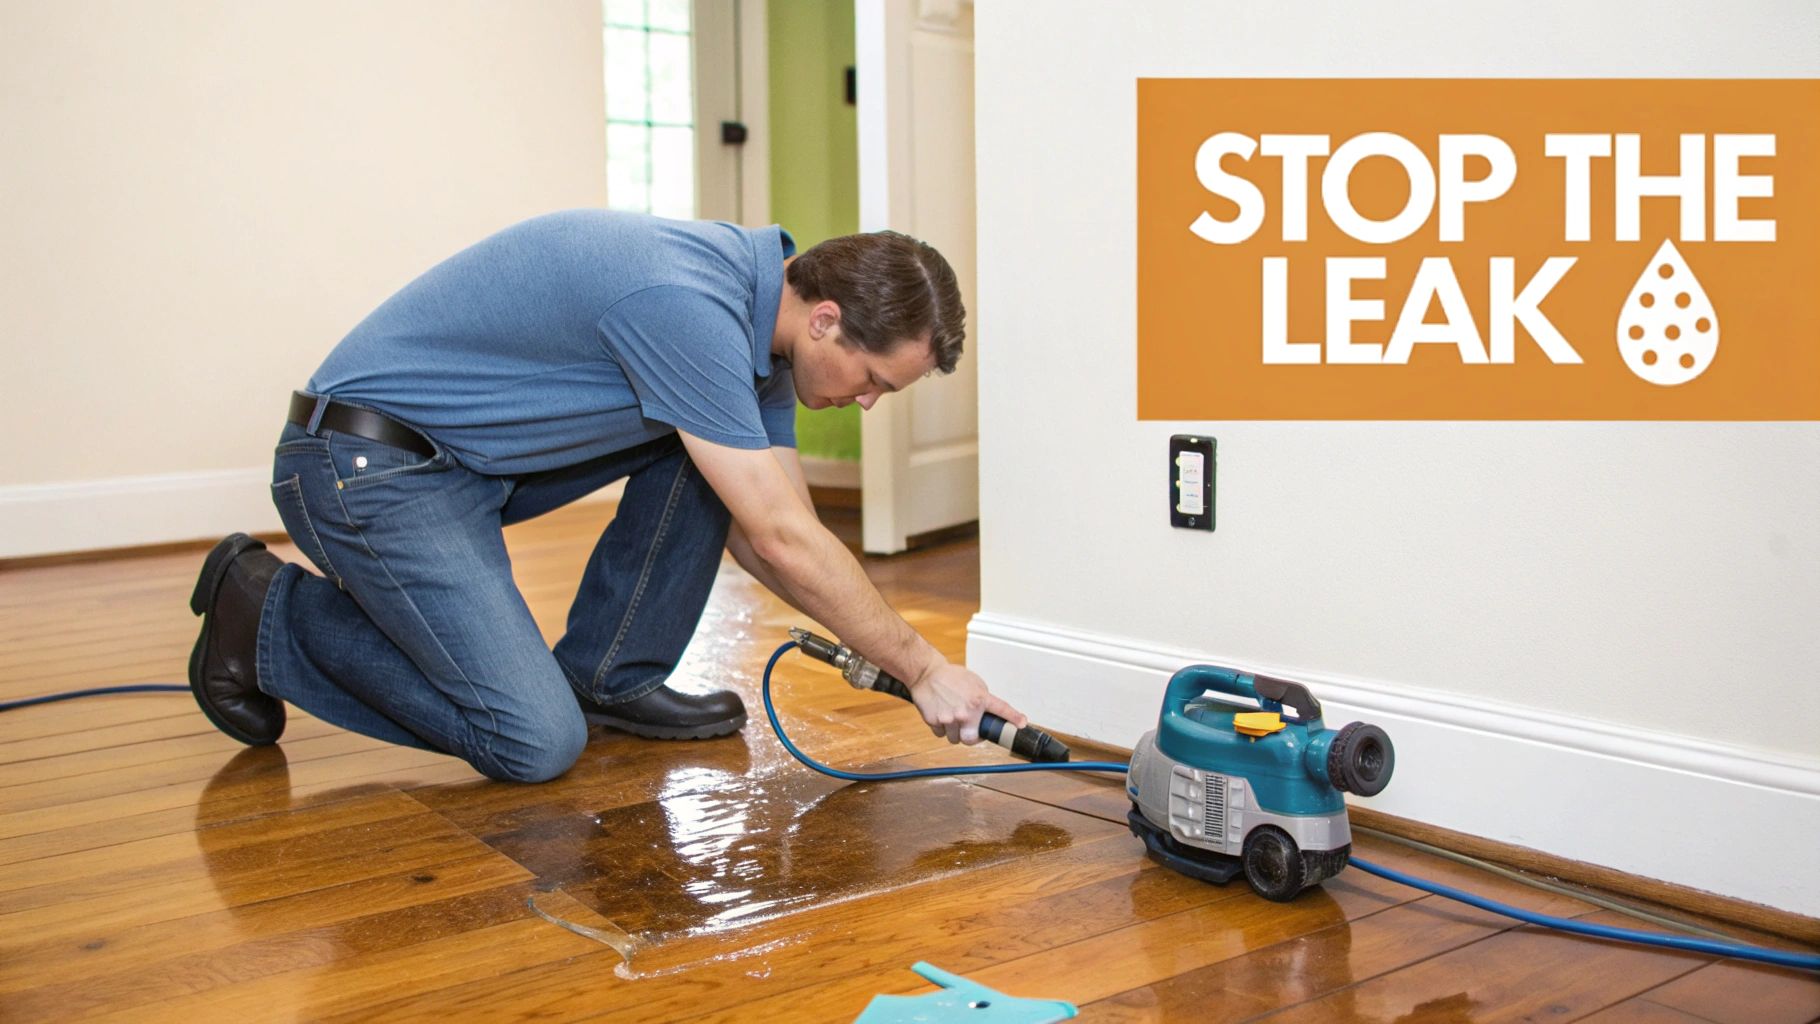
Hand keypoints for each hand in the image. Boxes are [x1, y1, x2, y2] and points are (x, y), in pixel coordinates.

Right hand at [909, 660, 1029, 744]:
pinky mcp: (934, 721)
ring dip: (953, 731)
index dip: (1014, 718)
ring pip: (954, 738)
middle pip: (971, 740)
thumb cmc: (949, 677)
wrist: (926, 673)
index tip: (1022, 724)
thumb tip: (988, 712)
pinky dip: (940, 727)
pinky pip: (940, 734)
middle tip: (968, 730)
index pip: (1002, 710)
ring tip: (950, 716)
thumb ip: (982, 698)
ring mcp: (950, 718)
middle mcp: (966, 711)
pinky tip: (940, 714)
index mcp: (979, 699)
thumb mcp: (973, 683)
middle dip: (970, 738)